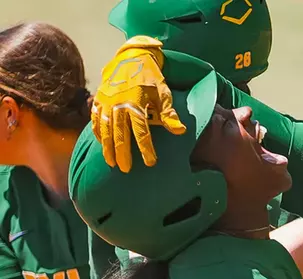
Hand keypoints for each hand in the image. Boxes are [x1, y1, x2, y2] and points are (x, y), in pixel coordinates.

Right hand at [91, 36, 185, 172]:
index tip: (150, 162)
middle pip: (120, 134)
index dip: (146, 148)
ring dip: (107, 147)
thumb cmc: (151, 77)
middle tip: (126, 169)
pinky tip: (100, 144)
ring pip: (105, 130)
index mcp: (136, 103)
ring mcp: (106, 103)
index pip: (141, 131)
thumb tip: (180, 131)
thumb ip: (169, 113)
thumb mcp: (163, 92)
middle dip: (123, 153)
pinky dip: (97, 132)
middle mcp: (118, 105)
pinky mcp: (98, 100)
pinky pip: (95, 119)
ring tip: (110, 162)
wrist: (131, 57)